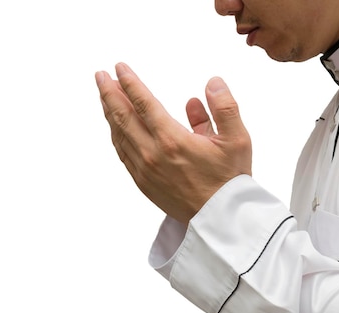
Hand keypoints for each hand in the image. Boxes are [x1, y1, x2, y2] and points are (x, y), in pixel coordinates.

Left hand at [95, 62, 251, 223]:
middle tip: (101, 76)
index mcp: (172, 141)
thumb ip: (224, 107)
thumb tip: (212, 82)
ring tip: (105, 95)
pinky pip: (123, 152)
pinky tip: (115, 125)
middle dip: (109, 93)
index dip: (129, 83)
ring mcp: (144, 170)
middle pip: (122, 117)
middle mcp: (152, 154)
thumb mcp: (237, 139)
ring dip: (110, 112)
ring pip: (119, 135)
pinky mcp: (142, 182)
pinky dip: (116, 135)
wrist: (219, 218)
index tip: (119, 68)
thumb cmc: (229, 180)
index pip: (143, 103)